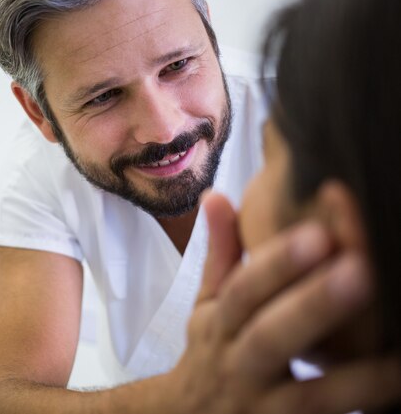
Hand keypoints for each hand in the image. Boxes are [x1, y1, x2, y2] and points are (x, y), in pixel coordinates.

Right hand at [168, 192, 400, 413]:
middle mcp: (239, 365)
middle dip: (314, 306)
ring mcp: (265, 408)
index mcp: (219, 325)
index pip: (243, 290)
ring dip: (357, 378)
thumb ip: (219, 253)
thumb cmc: (210, 352)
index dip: (277, 264)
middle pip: (272, 337)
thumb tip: (216, 195)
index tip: (318, 233)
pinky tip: (398, 389)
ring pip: (310, 397)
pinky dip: (362, 406)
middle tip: (361, 271)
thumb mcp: (205, 306)